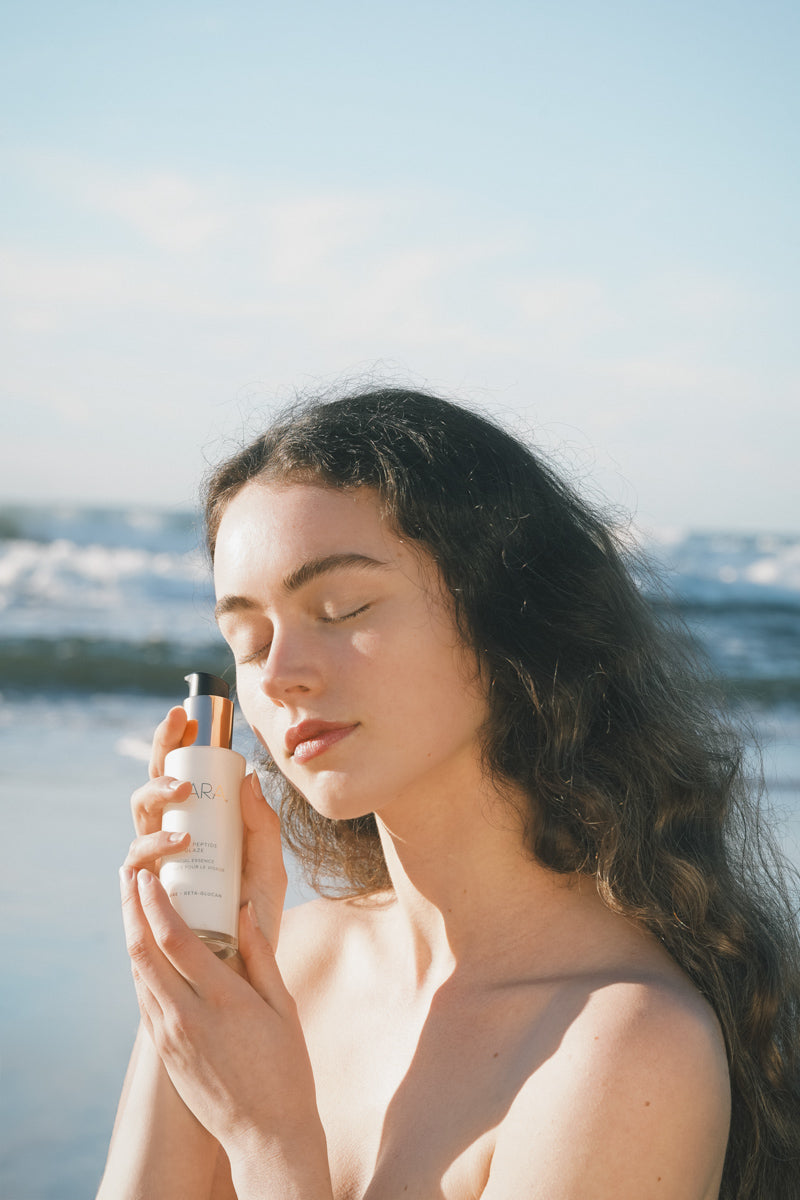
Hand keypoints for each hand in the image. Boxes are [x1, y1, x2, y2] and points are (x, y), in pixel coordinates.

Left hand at [119, 866, 331, 1195]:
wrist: (266, 1134)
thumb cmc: (286, 1068)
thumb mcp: (284, 1007)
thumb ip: (261, 955)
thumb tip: (246, 908)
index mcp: (223, 999)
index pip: (176, 939)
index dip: (156, 903)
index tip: (149, 876)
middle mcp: (187, 1016)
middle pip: (143, 952)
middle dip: (132, 909)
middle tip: (128, 877)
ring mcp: (170, 1037)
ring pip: (138, 975)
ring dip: (131, 935)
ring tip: (132, 904)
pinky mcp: (165, 1052)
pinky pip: (144, 1000)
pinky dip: (141, 967)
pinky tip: (145, 950)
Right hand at [126, 708, 287, 947]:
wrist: (239, 976)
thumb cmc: (253, 920)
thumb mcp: (269, 868)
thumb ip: (264, 827)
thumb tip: (250, 777)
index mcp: (198, 823)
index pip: (182, 771)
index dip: (178, 739)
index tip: (188, 713)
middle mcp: (169, 837)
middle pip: (153, 784)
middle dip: (160, 754)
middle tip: (181, 747)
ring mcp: (153, 865)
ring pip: (139, 817)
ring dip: (158, 799)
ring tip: (185, 799)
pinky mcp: (143, 895)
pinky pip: (135, 865)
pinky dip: (151, 849)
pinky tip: (175, 844)